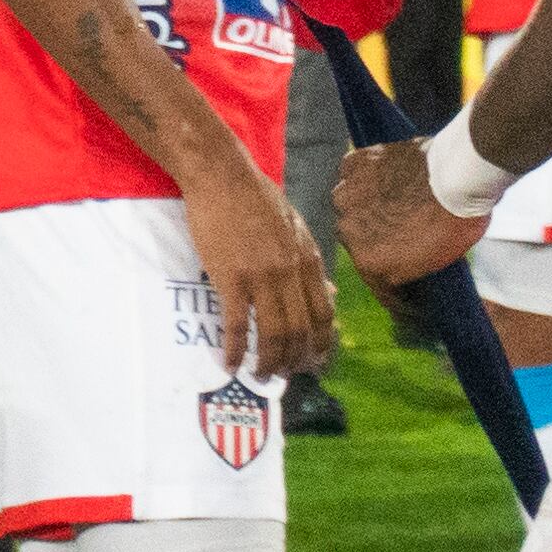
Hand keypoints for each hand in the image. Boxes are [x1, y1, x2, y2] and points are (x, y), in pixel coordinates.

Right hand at [185, 158, 335, 378]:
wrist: (221, 176)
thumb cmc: (255, 198)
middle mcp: (290, 272)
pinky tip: (230, 363)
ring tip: (261, 374)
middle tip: (285, 374)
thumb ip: (309, 262)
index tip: (313, 360)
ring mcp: (261, 276)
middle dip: (295, 359)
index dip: (321, 342)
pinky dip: (235, 349)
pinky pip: (235, 324)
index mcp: (308, 259)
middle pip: (300, 330)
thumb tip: (329, 291)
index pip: (324, 312)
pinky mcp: (230, 278)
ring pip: (272, 332)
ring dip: (268, 361)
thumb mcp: (295, 228)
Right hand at [338, 138, 483, 293]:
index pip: (371, 272)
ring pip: (350, 202)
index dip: (387, 266)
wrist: (459, 176)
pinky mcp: (354, 164)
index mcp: (367, 260)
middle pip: (355, 234)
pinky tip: (387, 173)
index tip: (399, 261)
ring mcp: (348, 196)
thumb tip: (391, 272)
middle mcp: (347, 229)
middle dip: (373, 230)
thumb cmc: (454, 220)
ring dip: (364, 201)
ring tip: (395, 193)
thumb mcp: (432, 262)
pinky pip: (352, 171)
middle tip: (400, 220)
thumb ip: (400, 269)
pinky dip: (366, 173)